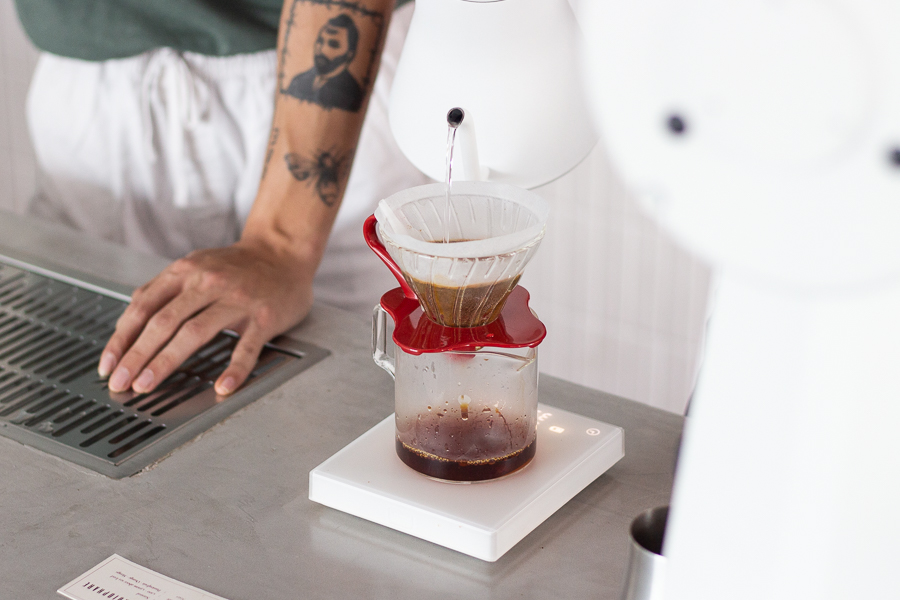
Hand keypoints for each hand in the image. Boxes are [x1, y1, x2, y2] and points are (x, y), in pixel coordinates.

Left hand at [98, 238, 314, 395]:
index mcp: (187, 271)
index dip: (122, 338)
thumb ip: (165, 289)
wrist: (283, 252)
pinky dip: (234, 369)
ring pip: (195, 332)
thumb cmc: (238, 266)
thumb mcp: (196, 265)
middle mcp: (209, 283)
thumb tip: (130, 319)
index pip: (144, 306)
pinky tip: (221, 387)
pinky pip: (247, 347)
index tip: (109, 365)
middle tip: (122, 382)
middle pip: (164, 321)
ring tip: (148, 384)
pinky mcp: (265, 317)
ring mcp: (237, 300)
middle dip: (137, 355)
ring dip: (166, 361)